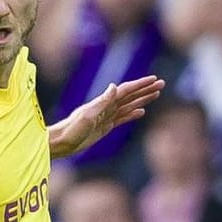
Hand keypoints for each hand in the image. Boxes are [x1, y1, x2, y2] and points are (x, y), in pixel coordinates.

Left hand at [49, 76, 164, 158]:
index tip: (154, 79)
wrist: (60, 142)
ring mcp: (105, 117)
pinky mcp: (104, 127)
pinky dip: (132, 114)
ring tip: (156, 94)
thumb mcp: (87, 115)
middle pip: (130, 96)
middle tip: (162, 83)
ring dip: (142, 99)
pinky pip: (122, 118)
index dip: (140, 85)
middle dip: (145, 89)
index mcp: (103, 103)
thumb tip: (115, 85)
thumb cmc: (71, 130)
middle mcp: (106, 107)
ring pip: (128, 105)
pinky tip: (140, 112)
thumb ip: (102, 101)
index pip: (126, 91)